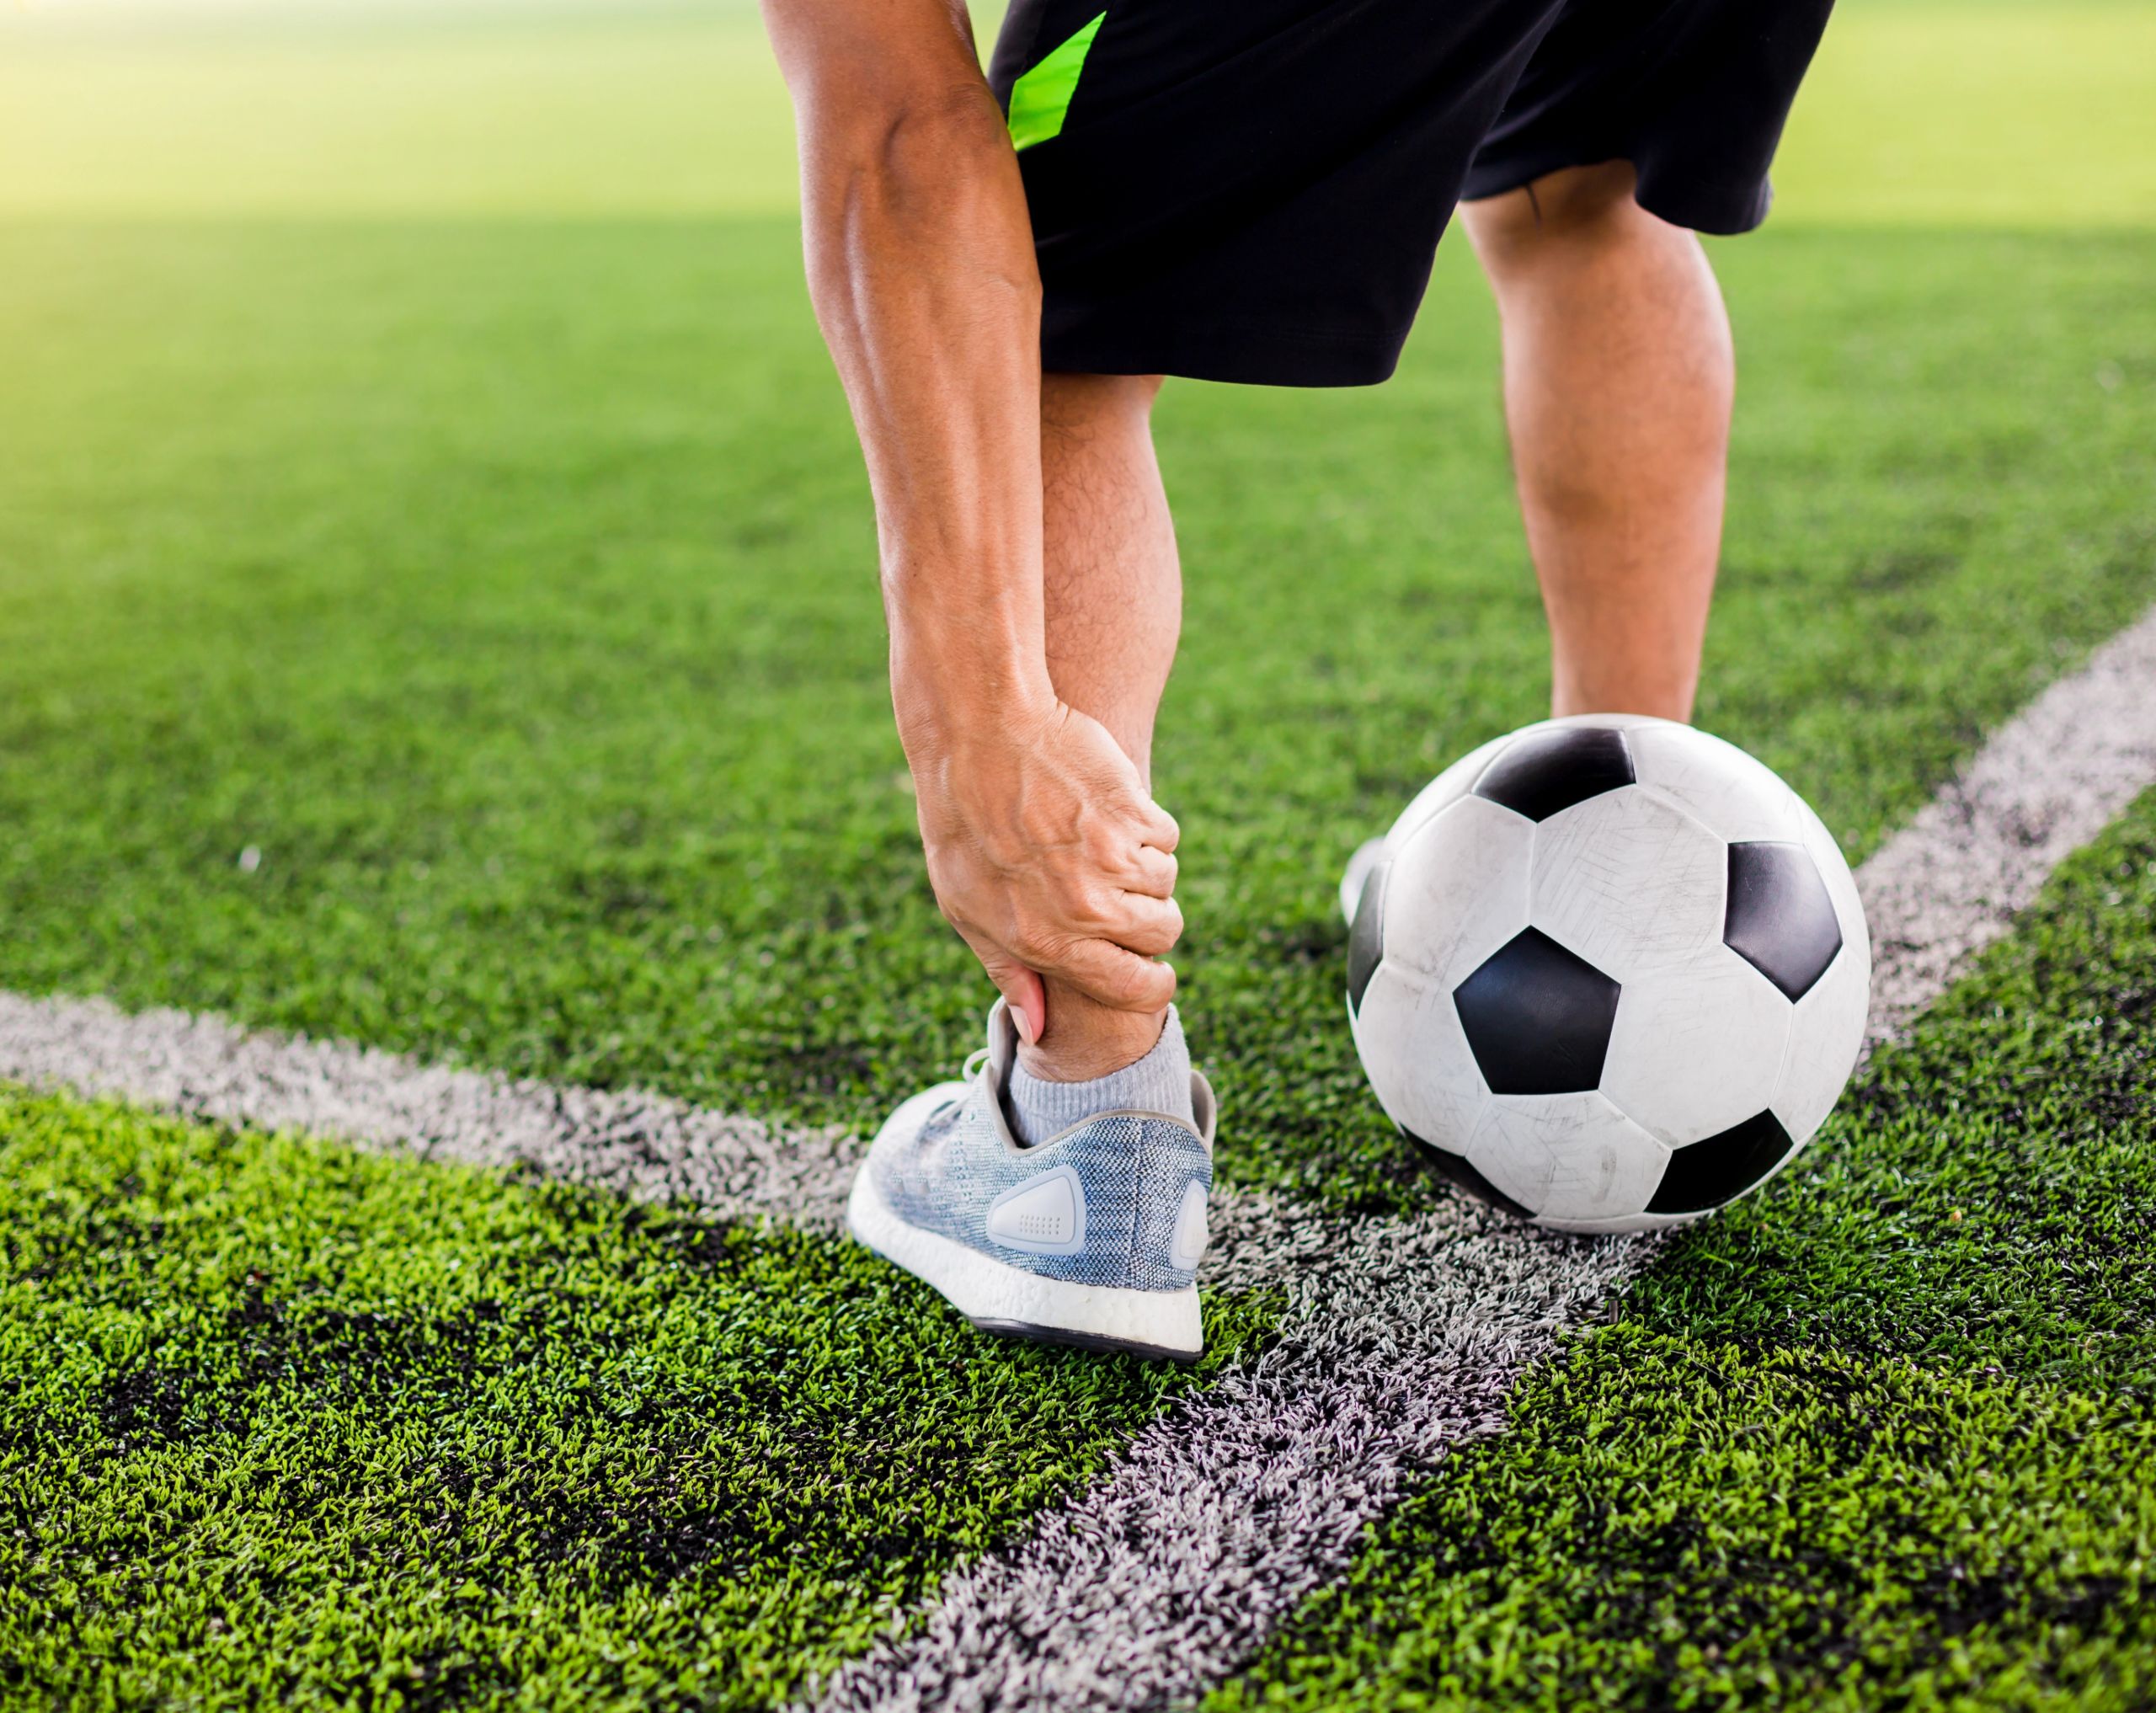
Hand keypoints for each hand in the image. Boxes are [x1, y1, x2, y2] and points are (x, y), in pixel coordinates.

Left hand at [907, 698, 1181, 1041]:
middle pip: (1162, 935)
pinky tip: (1107, 811)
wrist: (976, 735)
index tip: (1157, 978)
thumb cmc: (962, 825)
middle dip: (1151, 922)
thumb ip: (1009, 972)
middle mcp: (1084, 909)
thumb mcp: (966, 910)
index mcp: (1045, 943)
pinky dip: (1146, 827)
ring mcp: (1111, 859)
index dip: (1153, 987)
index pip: (1131, 988)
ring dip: (1146, 869)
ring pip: (1166, 884)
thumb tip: (1039, 1030)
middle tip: (1123, 897)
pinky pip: (1165, 836)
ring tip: (1103, 844)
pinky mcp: (1131, 811)